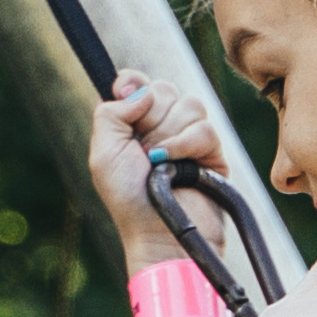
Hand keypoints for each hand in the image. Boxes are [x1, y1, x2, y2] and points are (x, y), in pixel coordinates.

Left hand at [90, 73, 237, 267]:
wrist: (161, 233)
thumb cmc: (129, 201)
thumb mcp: (103, 153)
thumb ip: (110, 112)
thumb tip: (141, 89)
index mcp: (131, 124)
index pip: (136, 82)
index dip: (132, 84)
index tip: (124, 96)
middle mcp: (159, 127)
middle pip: (163, 88)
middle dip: (151, 116)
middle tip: (144, 149)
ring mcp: (187, 139)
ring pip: (189, 104)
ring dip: (170, 134)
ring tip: (162, 163)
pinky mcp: (212, 153)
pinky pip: (206, 128)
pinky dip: (188, 145)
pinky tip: (181, 167)